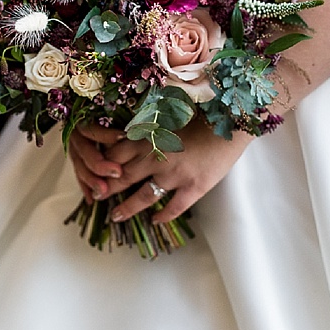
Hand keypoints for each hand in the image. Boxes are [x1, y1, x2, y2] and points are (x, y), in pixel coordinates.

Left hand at [69, 121, 255, 223]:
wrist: (234, 119)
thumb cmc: (204, 109)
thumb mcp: (170, 109)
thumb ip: (151, 121)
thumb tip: (135, 127)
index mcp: (149, 136)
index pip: (115, 154)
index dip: (102, 165)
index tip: (95, 172)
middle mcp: (157, 157)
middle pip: (123, 178)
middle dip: (107, 190)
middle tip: (96, 198)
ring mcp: (175, 175)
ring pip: (143, 197)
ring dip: (127, 209)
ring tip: (116, 217)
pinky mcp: (195, 186)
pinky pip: (174, 207)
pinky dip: (163, 216)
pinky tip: (156, 221)